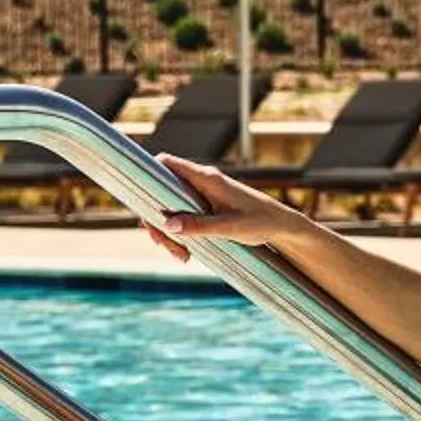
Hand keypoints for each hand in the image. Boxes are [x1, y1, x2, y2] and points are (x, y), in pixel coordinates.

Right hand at [143, 156, 299, 262]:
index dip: (146, 174)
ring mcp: (203, 194)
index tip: (139, 200)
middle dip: (157, 219)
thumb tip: (169, 225)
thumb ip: (199, 226)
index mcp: (206, 178)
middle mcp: (202, 182)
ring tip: (181, 256)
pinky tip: (186, 254)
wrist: (281, 226)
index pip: (166, 163)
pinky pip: (184, 216)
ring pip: (172, 208)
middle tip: (161, 244)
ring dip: (169, 232)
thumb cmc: (260, 222)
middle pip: (162, 192)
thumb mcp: (230, 228)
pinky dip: (181, 234)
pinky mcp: (207, 206)